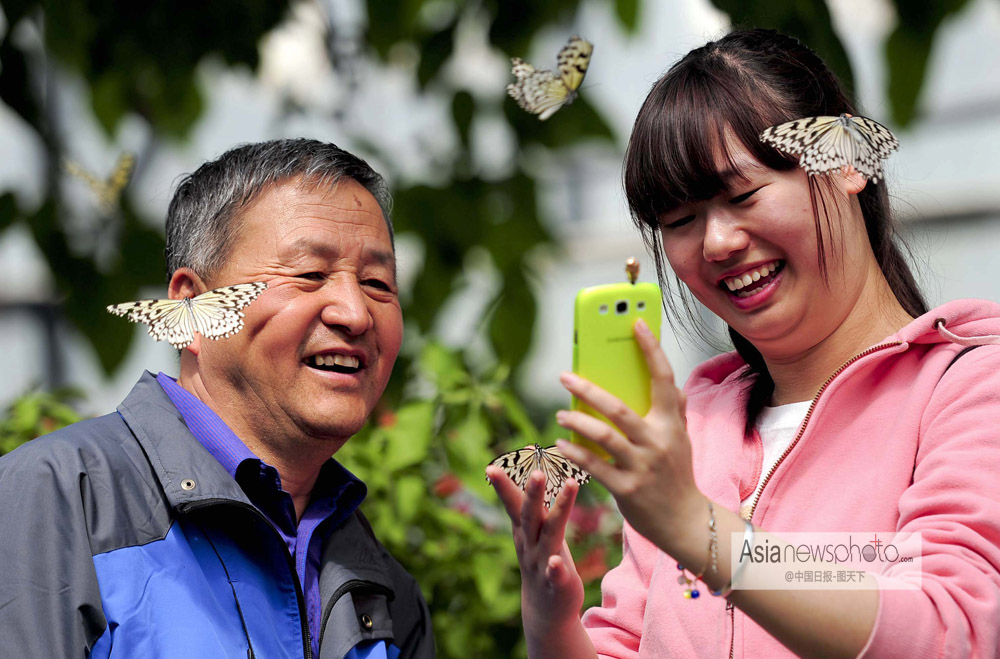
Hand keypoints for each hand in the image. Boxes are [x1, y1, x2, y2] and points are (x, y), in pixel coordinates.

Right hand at [486, 467, 584, 638]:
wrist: (545, 609)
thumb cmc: (543, 558)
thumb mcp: (536, 529)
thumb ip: (535, 503)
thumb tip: (534, 468)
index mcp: (525, 529)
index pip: (514, 502)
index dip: (505, 484)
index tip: (495, 464)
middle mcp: (530, 543)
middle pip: (529, 515)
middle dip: (532, 494)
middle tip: (537, 472)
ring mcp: (541, 563)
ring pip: (549, 536)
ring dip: (559, 511)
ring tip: (570, 487)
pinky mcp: (556, 584)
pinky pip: (555, 576)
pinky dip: (555, 569)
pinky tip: (556, 563)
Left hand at [554, 318, 705, 554]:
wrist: (685, 521)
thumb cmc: (676, 473)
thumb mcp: (680, 438)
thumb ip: (675, 409)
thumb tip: (669, 381)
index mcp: (672, 423)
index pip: (663, 378)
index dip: (651, 349)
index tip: (636, 323)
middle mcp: (658, 442)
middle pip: (619, 408)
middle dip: (589, 390)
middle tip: (565, 376)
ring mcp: (642, 466)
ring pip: (604, 437)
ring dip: (577, 422)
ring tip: (560, 413)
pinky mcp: (626, 489)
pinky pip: (595, 466)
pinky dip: (575, 453)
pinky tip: (560, 444)